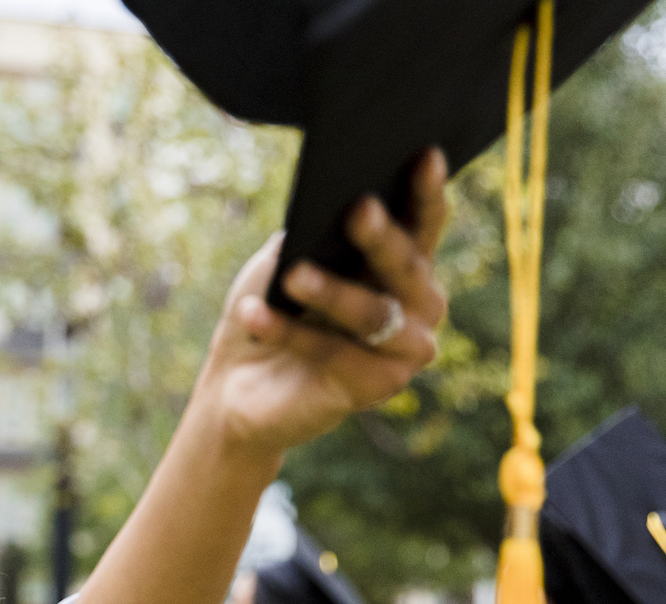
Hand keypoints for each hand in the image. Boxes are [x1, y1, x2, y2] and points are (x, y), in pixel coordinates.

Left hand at [194, 149, 449, 462]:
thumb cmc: (269, 306)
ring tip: (293, 274)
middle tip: (358, 208)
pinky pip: (335, 354)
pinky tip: (251, 314)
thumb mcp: (284, 259)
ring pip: (374, 314)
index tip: (425, 154)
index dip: (426, 191)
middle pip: (409, 267)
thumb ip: (311, 232)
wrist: (239, 383)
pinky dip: (289, 333)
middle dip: (382, 238)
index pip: (423, 223)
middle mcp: (418, 306)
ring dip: (332, 293)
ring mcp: (405, 350)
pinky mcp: (377, 387)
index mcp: (403, 265)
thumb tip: (328, 202)